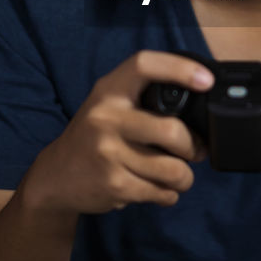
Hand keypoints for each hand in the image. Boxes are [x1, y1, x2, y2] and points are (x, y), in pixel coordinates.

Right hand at [21, 51, 211, 215]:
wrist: (55, 176)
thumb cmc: (94, 136)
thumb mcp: (110, 106)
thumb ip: (144, 98)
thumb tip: (199, 99)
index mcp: (109, 91)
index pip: (145, 65)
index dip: (179, 68)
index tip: (205, 80)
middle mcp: (106, 118)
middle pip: (171, 131)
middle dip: (193, 147)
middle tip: (194, 151)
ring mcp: (108, 153)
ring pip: (173, 170)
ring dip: (184, 178)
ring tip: (178, 176)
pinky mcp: (113, 185)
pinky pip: (161, 193)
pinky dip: (168, 195)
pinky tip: (158, 189)